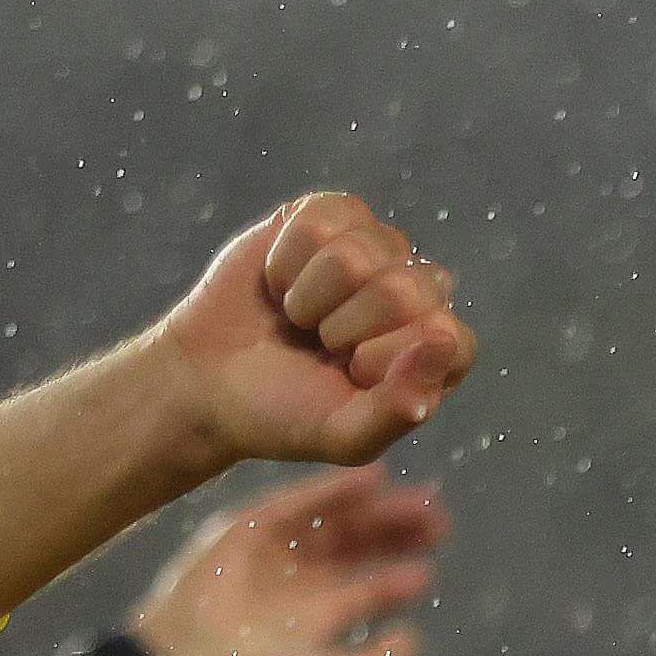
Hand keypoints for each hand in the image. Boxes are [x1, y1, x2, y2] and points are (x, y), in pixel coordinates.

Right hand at [129, 466, 444, 655]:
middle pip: (360, 550)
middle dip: (397, 534)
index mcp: (322, 615)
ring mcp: (277, 552)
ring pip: (335, 524)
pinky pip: (297, 502)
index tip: (434, 556)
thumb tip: (413, 639)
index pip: (373, 588)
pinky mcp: (249, 527)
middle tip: (437, 516)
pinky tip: (372, 476)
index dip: (403, 573)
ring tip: (417, 497)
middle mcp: (303, 580)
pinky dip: (332, 488)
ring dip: (375, 509)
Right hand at [136, 193, 471, 473]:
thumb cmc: (285, 413)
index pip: (447, 336)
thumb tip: (443, 341)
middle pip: (404, 288)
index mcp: (437, 353)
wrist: (208, 381)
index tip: (351, 374)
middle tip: (321, 343)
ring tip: (301, 316)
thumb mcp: (346, 436)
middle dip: (345, 325)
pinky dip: (286, 258)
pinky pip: (318, 219)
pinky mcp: (327, 218)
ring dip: (312, 294)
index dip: (387, 356)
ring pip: (359, 251)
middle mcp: (418, 296)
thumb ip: (401, 407)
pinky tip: (281, 282)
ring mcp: (375, 252)